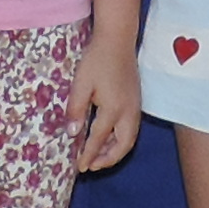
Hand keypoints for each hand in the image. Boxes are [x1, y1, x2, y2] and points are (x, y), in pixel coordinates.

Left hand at [72, 35, 142, 171]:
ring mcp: (135, 107)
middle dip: (108, 159)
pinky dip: (120, 139)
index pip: (98, 139)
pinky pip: (131, 129)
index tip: (79, 167)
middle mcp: (128, 112)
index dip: (88, 155)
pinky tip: (108, 137)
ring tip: (99, 156)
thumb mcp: (81, 84)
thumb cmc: (96, 60)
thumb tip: (72, 134)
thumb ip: (76, 110)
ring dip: (115, 151)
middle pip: (123, 146)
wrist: (117, 40)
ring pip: (129, 138)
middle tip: (91, 166)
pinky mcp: (136, 102)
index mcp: (113, 109)